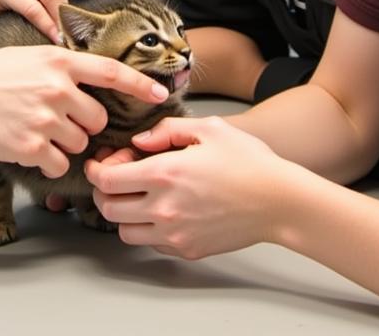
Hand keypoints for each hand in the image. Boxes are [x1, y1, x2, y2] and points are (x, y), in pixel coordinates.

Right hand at [0, 45, 168, 177]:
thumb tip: (87, 83)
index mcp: (57, 60)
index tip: (162, 91)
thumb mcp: (25, 55)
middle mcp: (57, 87)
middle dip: (83, 125)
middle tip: (57, 120)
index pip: (111, 71)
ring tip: (34, 130)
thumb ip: (58, 66)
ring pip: (80, 144)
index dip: (140, 83)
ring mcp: (45, 117)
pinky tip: (26, 147)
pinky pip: (58, 163)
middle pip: (97, 119)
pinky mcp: (31, 145)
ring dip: (64, 144)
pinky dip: (47, 162)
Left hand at [85, 116, 295, 258]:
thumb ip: (166, 130)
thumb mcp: (207, 128)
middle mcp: (164, 208)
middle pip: (108, 207)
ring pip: (124, 231)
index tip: (105, 160)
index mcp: (164, 174)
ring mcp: (175, 233)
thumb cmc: (247, 161)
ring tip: (139, 194)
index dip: (98, 168)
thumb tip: (138, 141)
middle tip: (118, 175)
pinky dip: (146, 228)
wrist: (280, 201)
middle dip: (104, 190)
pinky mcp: (187, 249)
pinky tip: (161, 209)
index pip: (106, 180)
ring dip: (123, 212)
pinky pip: (150, 243)